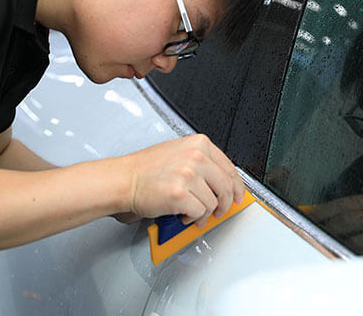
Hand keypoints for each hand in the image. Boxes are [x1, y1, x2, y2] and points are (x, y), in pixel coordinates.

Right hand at [123, 134, 244, 226]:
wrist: (124, 179)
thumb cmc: (147, 169)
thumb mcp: (179, 152)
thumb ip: (202, 162)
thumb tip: (221, 181)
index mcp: (199, 144)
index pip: (229, 168)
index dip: (237, 186)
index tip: (238, 195)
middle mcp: (196, 157)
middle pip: (226, 187)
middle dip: (225, 204)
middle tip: (219, 211)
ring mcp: (188, 175)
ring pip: (213, 202)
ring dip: (204, 213)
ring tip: (192, 212)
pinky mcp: (180, 195)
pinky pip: (200, 212)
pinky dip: (193, 218)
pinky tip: (183, 215)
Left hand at [307, 193, 362, 253]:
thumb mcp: (361, 228)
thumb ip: (341, 220)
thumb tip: (308, 217)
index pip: (344, 204)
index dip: (323, 211)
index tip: (306, 218)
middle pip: (346, 220)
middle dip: (325, 229)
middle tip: (308, 235)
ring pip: (353, 240)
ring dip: (337, 247)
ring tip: (325, 250)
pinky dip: (352, 259)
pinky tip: (346, 260)